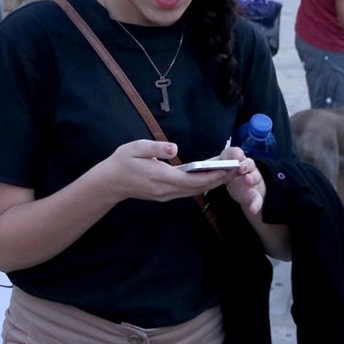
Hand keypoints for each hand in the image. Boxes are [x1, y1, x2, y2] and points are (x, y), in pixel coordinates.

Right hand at [97, 140, 233, 203]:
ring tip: (226, 174)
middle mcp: (165, 190)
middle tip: (234, 171)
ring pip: (193, 192)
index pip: (191, 179)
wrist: (110, 182)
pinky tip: (208, 178)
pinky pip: (186, 192)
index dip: (210, 176)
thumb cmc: (122, 162)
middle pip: (196, 188)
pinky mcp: (163, 196)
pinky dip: (199, 186)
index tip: (226, 170)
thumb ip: (156, 148)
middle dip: (216, 180)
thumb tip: (174, 148)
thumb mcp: (135, 148)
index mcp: (160, 176)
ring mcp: (165, 195)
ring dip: (210, 184)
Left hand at [219, 146, 264, 214]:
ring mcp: (252, 180)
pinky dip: (256, 204)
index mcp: (235, 159)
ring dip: (252, 178)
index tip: (235, 157)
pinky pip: (257, 199)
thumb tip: (215, 169)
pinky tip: (253, 209)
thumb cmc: (227, 173)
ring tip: (248, 180)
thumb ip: (216, 167)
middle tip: (240, 168)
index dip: (236, 154)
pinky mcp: (254, 194)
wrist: (238, 186)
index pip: (235, 153)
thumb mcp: (219, 168)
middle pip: (249, 163)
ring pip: (255, 177)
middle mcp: (247, 168)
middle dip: (245, 165)